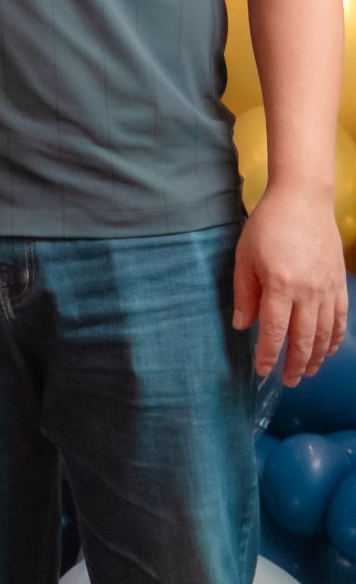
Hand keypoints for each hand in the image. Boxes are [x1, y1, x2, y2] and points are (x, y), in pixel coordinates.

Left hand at [236, 184, 348, 384]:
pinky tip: (329, 350)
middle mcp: (308, 292)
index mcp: (280, 285)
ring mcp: (327, 289)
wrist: (303, 201)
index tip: (263, 370)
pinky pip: (341, 319)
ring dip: (318, 357)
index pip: (275, 330)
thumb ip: (245, 294)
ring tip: (308, 372)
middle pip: (304, 338)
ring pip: (325, 333)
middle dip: (295, 364)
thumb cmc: (267, 226)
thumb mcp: (245, 257)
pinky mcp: (340, 283)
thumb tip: (243, 326)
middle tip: (288, 381)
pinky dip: (336, 338)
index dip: (269, 354)